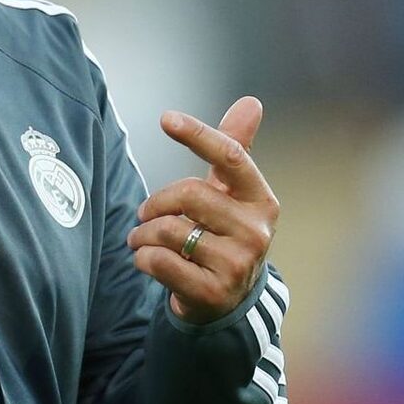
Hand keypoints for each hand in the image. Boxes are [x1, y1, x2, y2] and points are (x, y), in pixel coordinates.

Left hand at [126, 96, 279, 324]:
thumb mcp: (230, 194)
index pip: (231, 157)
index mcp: (260, 200)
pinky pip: (160, 261)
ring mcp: (237, 264)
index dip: (198, 135)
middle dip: (155, 203)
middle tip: (144, 214)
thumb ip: (233, 149)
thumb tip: (252, 102)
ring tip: (143, 240)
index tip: (166, 118)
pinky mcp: (212, 292)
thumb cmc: (222, 235)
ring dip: (143, 234)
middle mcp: (256, 232)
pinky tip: (148, 261)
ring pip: (169, 230)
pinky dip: (142, 258)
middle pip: (188, 194)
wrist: (226, 302)